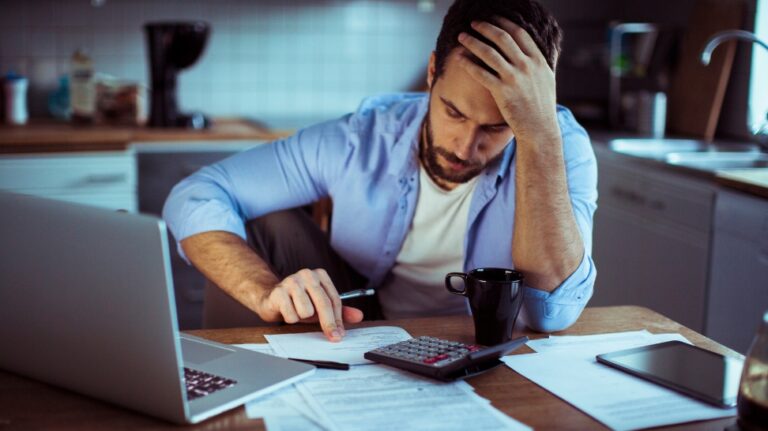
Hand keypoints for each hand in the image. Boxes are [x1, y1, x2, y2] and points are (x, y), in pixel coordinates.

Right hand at [257, 268, 363, 341]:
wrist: (270, 299)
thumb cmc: (299, 303)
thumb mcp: (320, 307)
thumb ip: (339, 312)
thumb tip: (359, 316)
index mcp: (320, 275)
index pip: (334, 299)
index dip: (338, 320)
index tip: (340, 334)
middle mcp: (307, 274)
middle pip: (324, 304)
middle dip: (328, 324)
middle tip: (333, 338)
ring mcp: (292, 281)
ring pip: (307, 311)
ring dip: (302, 318)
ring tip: (296, 311)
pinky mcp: (278, 292)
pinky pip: (292, 315)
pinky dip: (291, 318)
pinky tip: (286, 311)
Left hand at [457, 17, 558, 139]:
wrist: (540, 129)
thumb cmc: (542, 107)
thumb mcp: (547, 80)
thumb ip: (541, 64)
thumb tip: (537, 53)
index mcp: (538, 60)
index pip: (519, 33)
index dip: (504, 23)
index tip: (493, 18)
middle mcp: (527, 66)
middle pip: (502, 38)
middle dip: (485, 27)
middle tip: (473, 23)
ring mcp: (514, 78)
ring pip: (489, 53)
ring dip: (473, 42)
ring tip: (462, 37)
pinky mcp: (502, 92)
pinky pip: (481, 73)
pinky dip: (469, 64)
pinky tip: (460, 59)